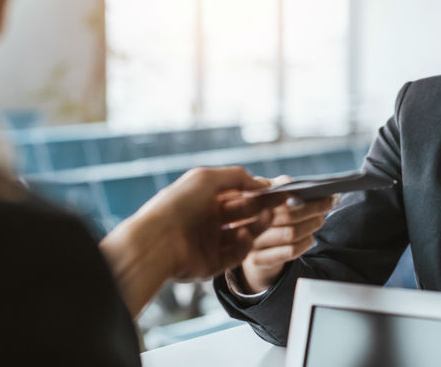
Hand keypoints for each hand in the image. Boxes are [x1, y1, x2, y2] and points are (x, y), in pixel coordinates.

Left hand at [100, 166, 288, 315]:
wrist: (156, 241)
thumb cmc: (178, 204)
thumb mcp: (207, 177)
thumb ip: (237, 176)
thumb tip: (261, 183)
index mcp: (205, 200)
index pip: (238, 194)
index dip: (257, 192)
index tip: (278, 190)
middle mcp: (208, 221)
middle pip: (244, 214)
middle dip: (263, 207)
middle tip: (283, 203)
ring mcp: (210, 243)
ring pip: (244, 234)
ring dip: (259, 225)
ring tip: (270, 216)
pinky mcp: (212, 264)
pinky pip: (236, 255)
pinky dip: (244, 246)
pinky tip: (245, 237)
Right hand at [240, 176, 337, 292]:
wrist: (253, 245)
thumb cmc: (266, 213)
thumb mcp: (270, 194)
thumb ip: (280, 186)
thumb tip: (293, 183)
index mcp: (246, 201)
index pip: (274, 195)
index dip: (298, 194)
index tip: (318, 191)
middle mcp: (245, 222)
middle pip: (286, 214)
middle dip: (312, 208)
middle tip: (327, 203)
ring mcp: (250, 242)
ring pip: (290, 233)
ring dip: (311, 224)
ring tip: (320, 219)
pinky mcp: (257, 260)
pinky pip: (289, 251)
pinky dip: (305, 243)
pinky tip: (310, 237)